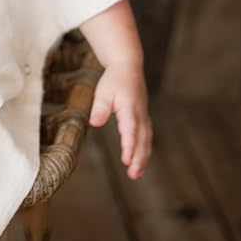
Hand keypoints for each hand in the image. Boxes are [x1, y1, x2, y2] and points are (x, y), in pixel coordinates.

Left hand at [89, 61, 151, 179]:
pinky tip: (140, 160)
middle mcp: (139, 114)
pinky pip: (146, 136)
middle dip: (138, 158)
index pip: (130, 130)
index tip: (126, 160)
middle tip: (133, 175)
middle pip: (142, 139)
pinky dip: (144, 149)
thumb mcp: (103, 91)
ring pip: (146, 140)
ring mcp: (143, 116)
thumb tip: (95, 123)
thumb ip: (100, 108)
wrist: (128, 66)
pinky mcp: (143, 117)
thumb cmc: (114, 79)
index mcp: (129, 108)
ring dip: (143, 157)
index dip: (129, 146)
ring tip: (137, 173)